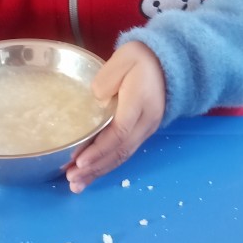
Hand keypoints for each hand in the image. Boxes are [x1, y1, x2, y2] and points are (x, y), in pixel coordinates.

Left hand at [65, 41, 164, 193]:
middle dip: (94, 168)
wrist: (172, 63)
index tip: (79, 161)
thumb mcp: (125, 58)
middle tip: (71, 179)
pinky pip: (124, 152)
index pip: (119, 132)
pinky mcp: (142, 133)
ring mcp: (146, 130)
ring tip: (77, 184)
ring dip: (99, 172)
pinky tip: (92, 173)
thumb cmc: (144, 59)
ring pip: (122, 156)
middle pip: (119, 151)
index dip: (99, 149)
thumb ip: (107, 79)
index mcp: (139, 103)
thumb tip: (95, 102)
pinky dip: (107, 165)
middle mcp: (145, 122)